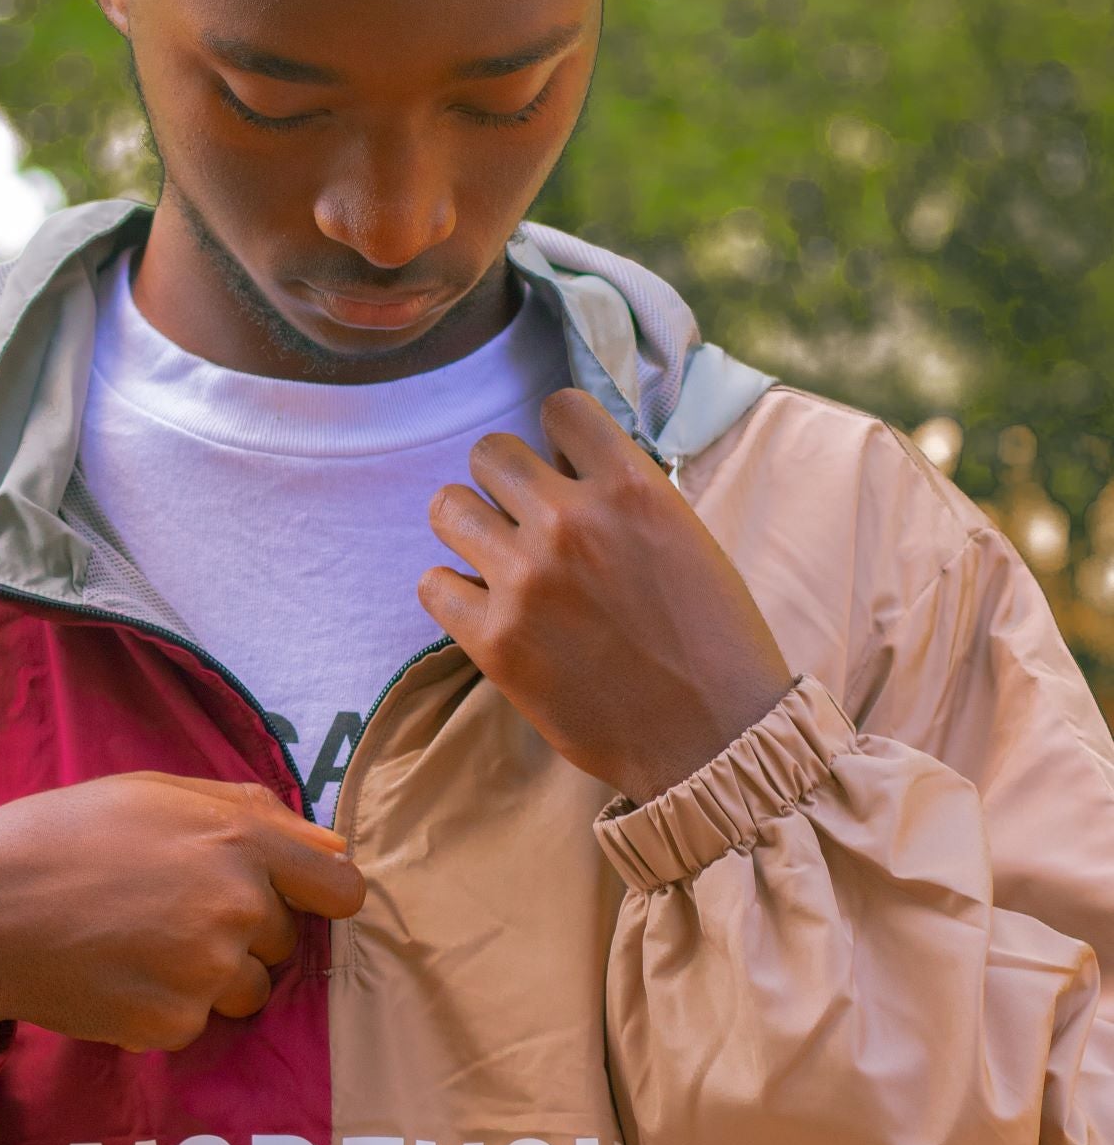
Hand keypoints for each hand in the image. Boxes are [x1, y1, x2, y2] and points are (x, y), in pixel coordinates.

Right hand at [0, 772, 363, 1049]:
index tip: (293, 901)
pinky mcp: (172, 1024)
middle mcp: (237, 907)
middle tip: (170, 912)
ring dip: (210, 977)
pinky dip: (166, 1008)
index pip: (342, 888)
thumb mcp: (156, 792)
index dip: (320, 896)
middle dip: (244, 933)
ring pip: (248, 990)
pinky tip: (118, 975)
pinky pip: (196, 1022)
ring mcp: (207, 971)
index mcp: (242, 839)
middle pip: (284, 942)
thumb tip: (328, 842)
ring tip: (140, 944)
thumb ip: (249, 811)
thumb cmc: (62, 836)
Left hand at [419, 389, 791, 805]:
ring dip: (470, 528)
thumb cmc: (712, 640)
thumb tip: (564, 471)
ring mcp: (526, 579)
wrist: (712, 737)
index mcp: (631, 486)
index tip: (564, 469)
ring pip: (448, 507)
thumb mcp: (684, 537)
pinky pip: (432, 583)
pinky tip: (484, 608)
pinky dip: (453, 593)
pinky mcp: (494, 638)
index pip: (559, 407)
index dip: (558, 438)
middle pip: (488, 452)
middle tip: (525, 521)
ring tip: (497, 559)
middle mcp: (571, 520)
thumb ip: (621, 496)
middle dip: (505, 483)